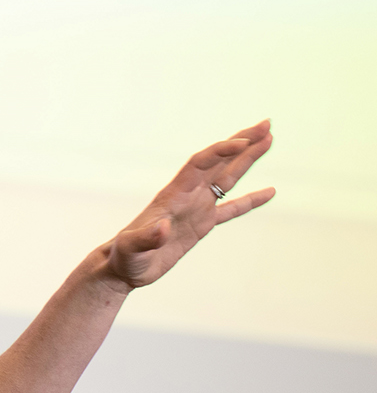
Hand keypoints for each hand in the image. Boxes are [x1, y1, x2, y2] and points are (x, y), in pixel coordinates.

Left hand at [106, 120, 275, 288]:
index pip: (200, 164)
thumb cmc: (125, 257)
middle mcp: (187, 195)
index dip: (221, 151)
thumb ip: (147, 237)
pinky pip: (231, 208)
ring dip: (247, 159)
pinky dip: (250, 200)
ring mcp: (196, 208)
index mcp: (173, 196)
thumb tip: (163, 228)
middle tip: (266, 125)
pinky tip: (269, 191)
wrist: (123, 267)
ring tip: (267, 140)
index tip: (244, 142)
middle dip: (242, 143)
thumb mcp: (132, 248)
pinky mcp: (201, 224)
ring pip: (227, 177)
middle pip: (219, 161)